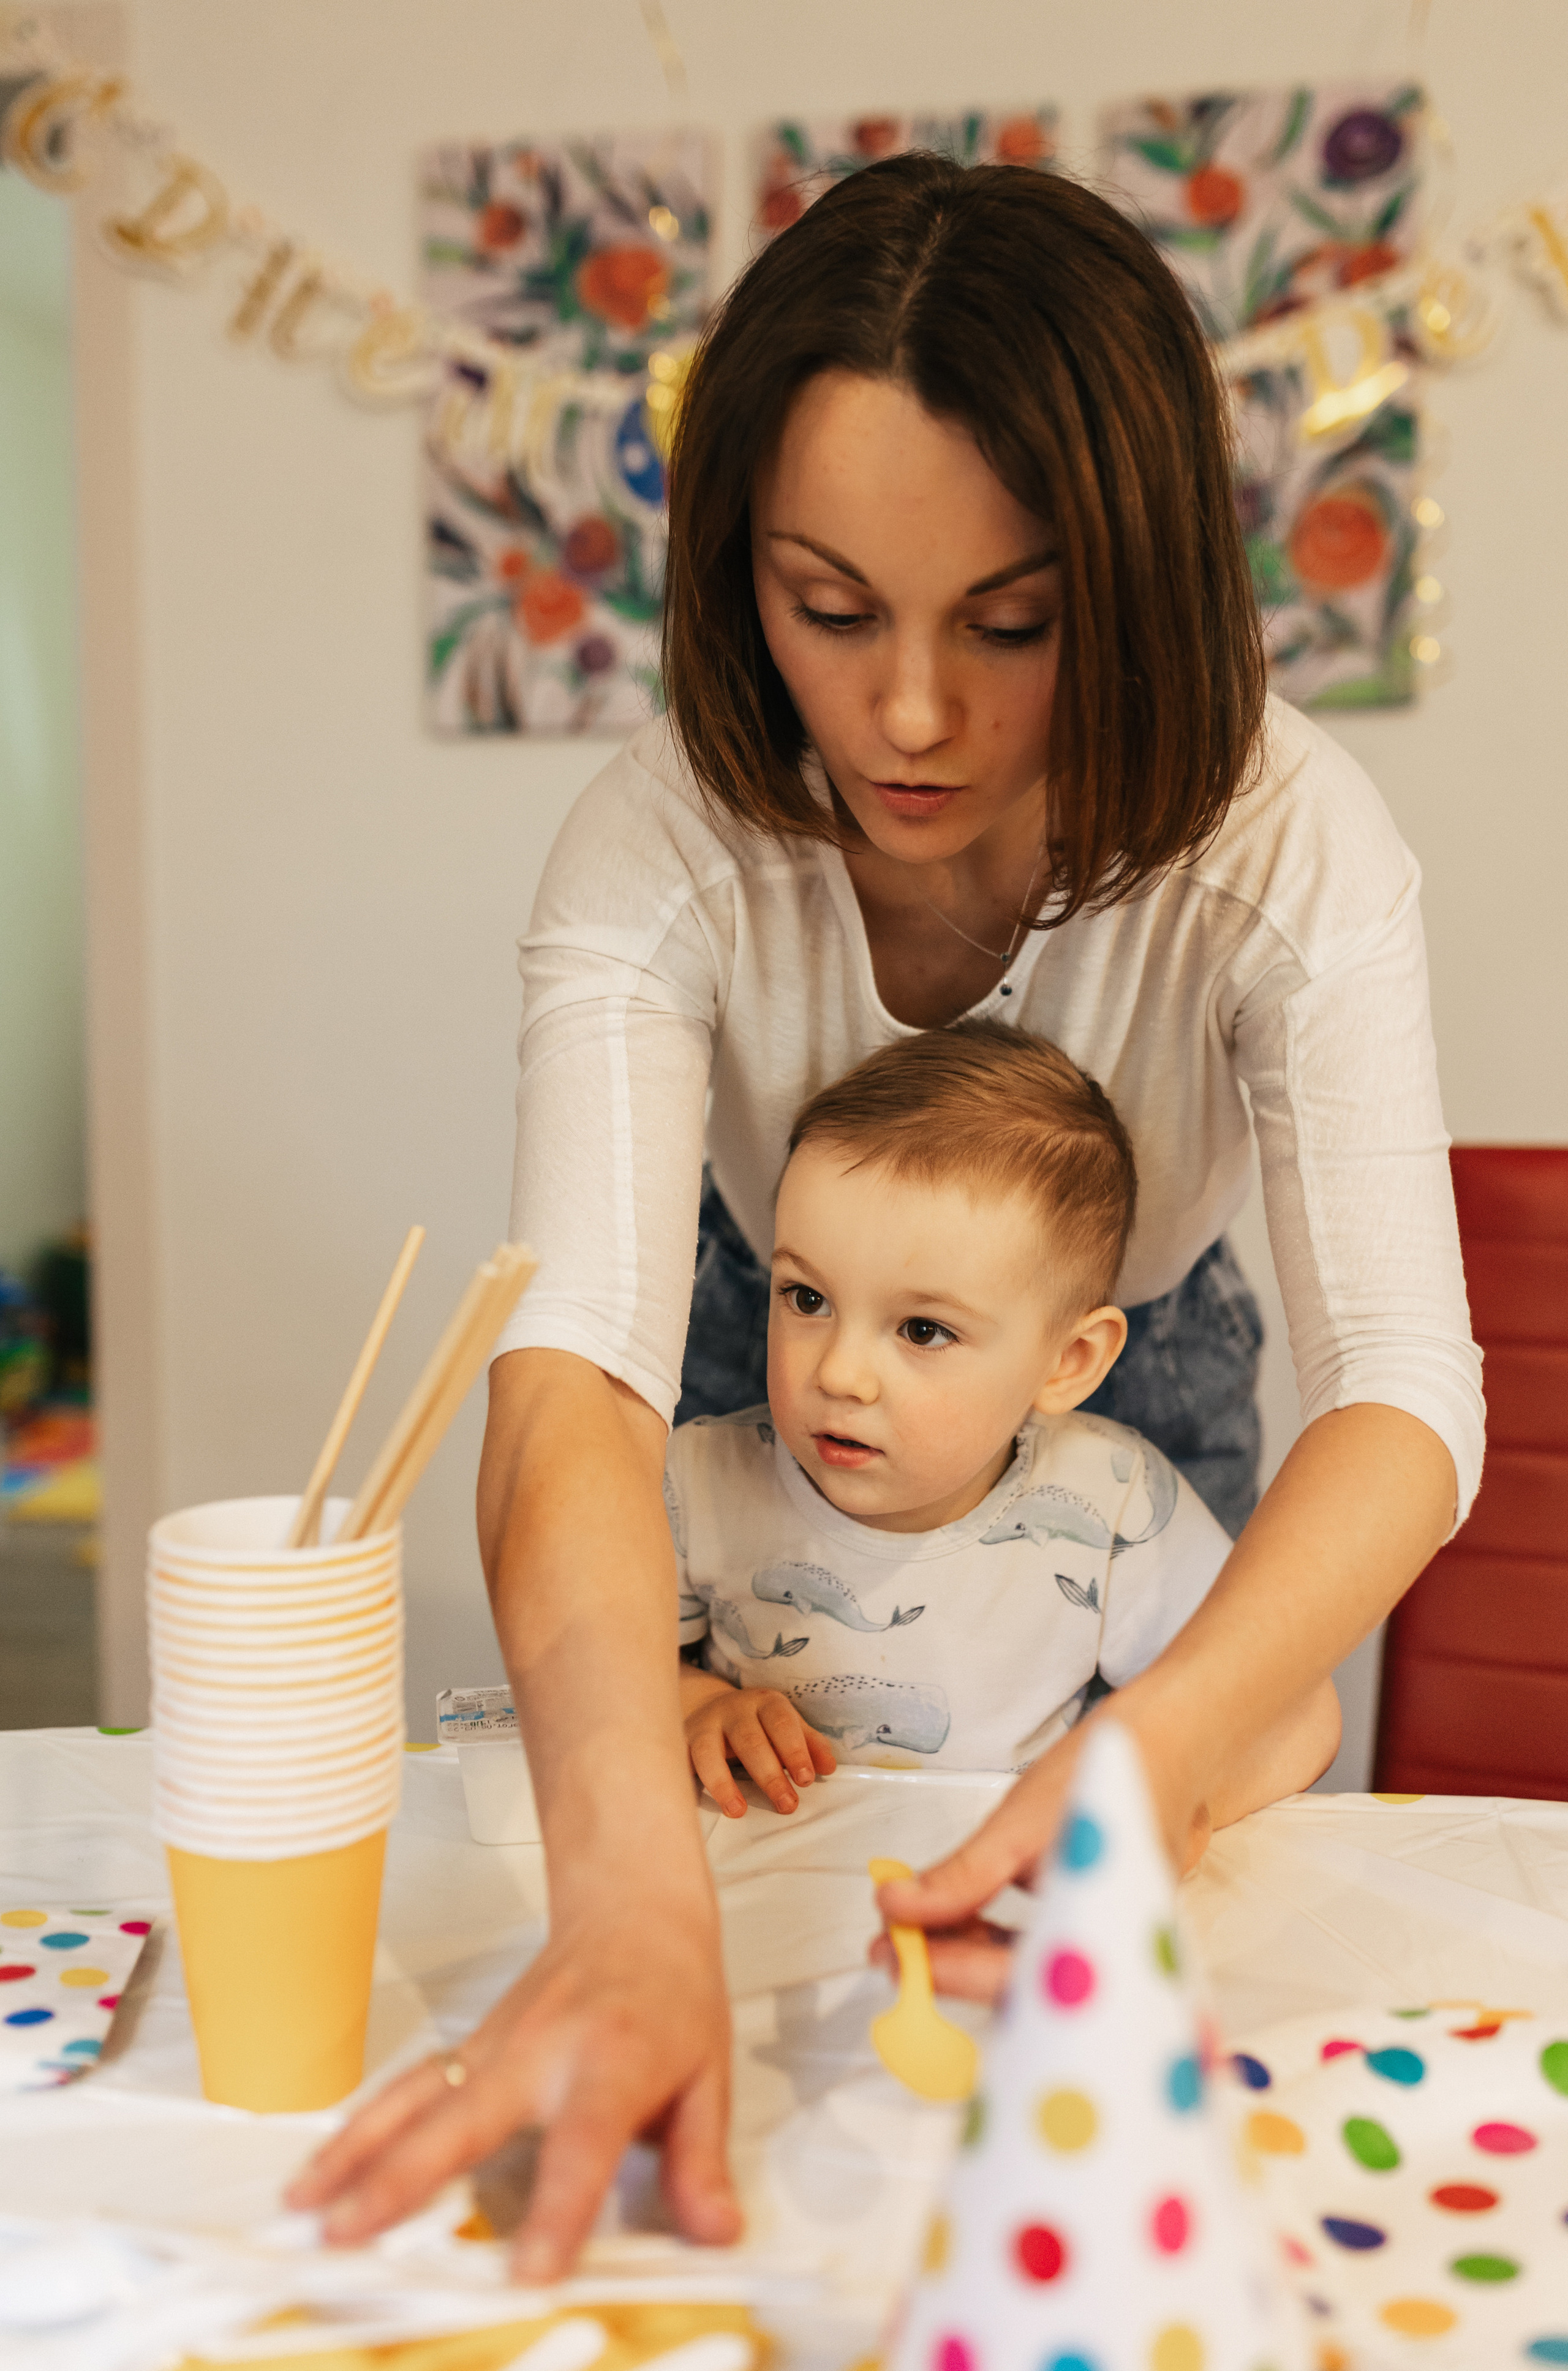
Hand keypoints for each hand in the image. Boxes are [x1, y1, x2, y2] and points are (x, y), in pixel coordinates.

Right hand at [285, 1890, 740, 2279]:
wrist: (634, 1911)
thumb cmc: (669, 1991)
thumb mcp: (708, 2076)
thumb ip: (701, 2161)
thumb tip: (716, 2232)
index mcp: (609, 2062)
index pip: (580, 2144)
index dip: (557, 2209)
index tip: (531, 2270)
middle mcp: (539, 2053)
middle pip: (461, 2119)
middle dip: (401, 2179)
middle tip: (351, 2233)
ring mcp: (492, 2046)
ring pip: (412, 2100)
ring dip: (355, 2152)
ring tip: (307, 2207)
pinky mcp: (467, 2047)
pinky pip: (405, 2089)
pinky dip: (357, 2128)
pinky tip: (322, 2167)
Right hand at [682, 1672, 835, 1816]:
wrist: (709, 1706)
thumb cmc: (759, 1724)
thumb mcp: (787, 1726)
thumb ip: (810, 1744)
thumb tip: (829, 1767)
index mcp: (764, 1703)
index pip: (781, 1723)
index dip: (794, 1750)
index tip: (806, 1779)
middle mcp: (732, 1711)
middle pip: (750, 1740)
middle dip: (769, 1774)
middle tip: (787, 1805)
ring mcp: (703, 1726)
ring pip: (708, 1751)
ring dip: (723, 1782)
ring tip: (738, 1810)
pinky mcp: (681, 1744)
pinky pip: (680, 1763)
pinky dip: (686, 1782)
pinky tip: (696, 1803)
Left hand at [869, 1703, 1208, 2002]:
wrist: (1168, 1743)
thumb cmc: (1101, 1779)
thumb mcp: (1018, 1827)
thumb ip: (960, 1878)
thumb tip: (894, 1909)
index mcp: (1098, 1939)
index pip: (1008, 1982)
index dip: (942, 1972)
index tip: (888, 1953)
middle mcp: (1113, 1961)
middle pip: (1017, 1989)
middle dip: (948, 1968)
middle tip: (886, 1947)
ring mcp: (1109, 1948)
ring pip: (1025, 1971)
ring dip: (965, 1952)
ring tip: (909, 1931)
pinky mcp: (1098, 1930)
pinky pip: (1040, 1950)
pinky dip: (993, 1937)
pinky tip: (956, 1919)